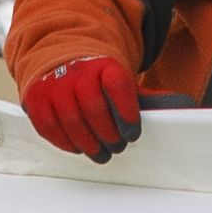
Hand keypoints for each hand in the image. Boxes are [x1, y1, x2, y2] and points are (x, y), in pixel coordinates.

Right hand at [21, 57, 145, 162]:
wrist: (61, 59)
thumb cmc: (95, 79)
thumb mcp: (120, 80)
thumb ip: (143, 96)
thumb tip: (175, 105)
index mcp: (103, 64)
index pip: (117, 85)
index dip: (127, 113)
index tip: (132, 133)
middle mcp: (76, 71)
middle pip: (93, 108)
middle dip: (108, 135)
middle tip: (116, 146)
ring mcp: (53, 84)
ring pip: (71, 121)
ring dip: (88, 144)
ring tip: (100, 153)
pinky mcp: (36, 98)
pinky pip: (49, 127)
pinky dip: (65, 142)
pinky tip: (78, 147)